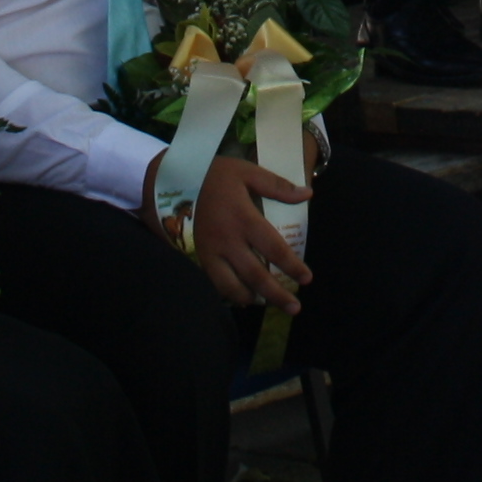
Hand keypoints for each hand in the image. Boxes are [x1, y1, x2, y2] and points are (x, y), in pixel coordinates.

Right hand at [184, 153, 312, 312]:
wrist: (174, 181)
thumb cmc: (214, 176)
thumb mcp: (246, 172)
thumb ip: (276, 185)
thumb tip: (306, 194)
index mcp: (244, 219)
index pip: (274, 248)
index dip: (292, 266)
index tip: (307, 278)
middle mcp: (228, 241)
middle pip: (255, 275)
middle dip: (276, 295)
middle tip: (294, 308)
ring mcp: (211, 252)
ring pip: (232, 286)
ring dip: (251, 298)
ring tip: (266, 305)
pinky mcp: (198, 258)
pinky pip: (214, 283)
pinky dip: (229, 294)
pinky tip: (242, 298)